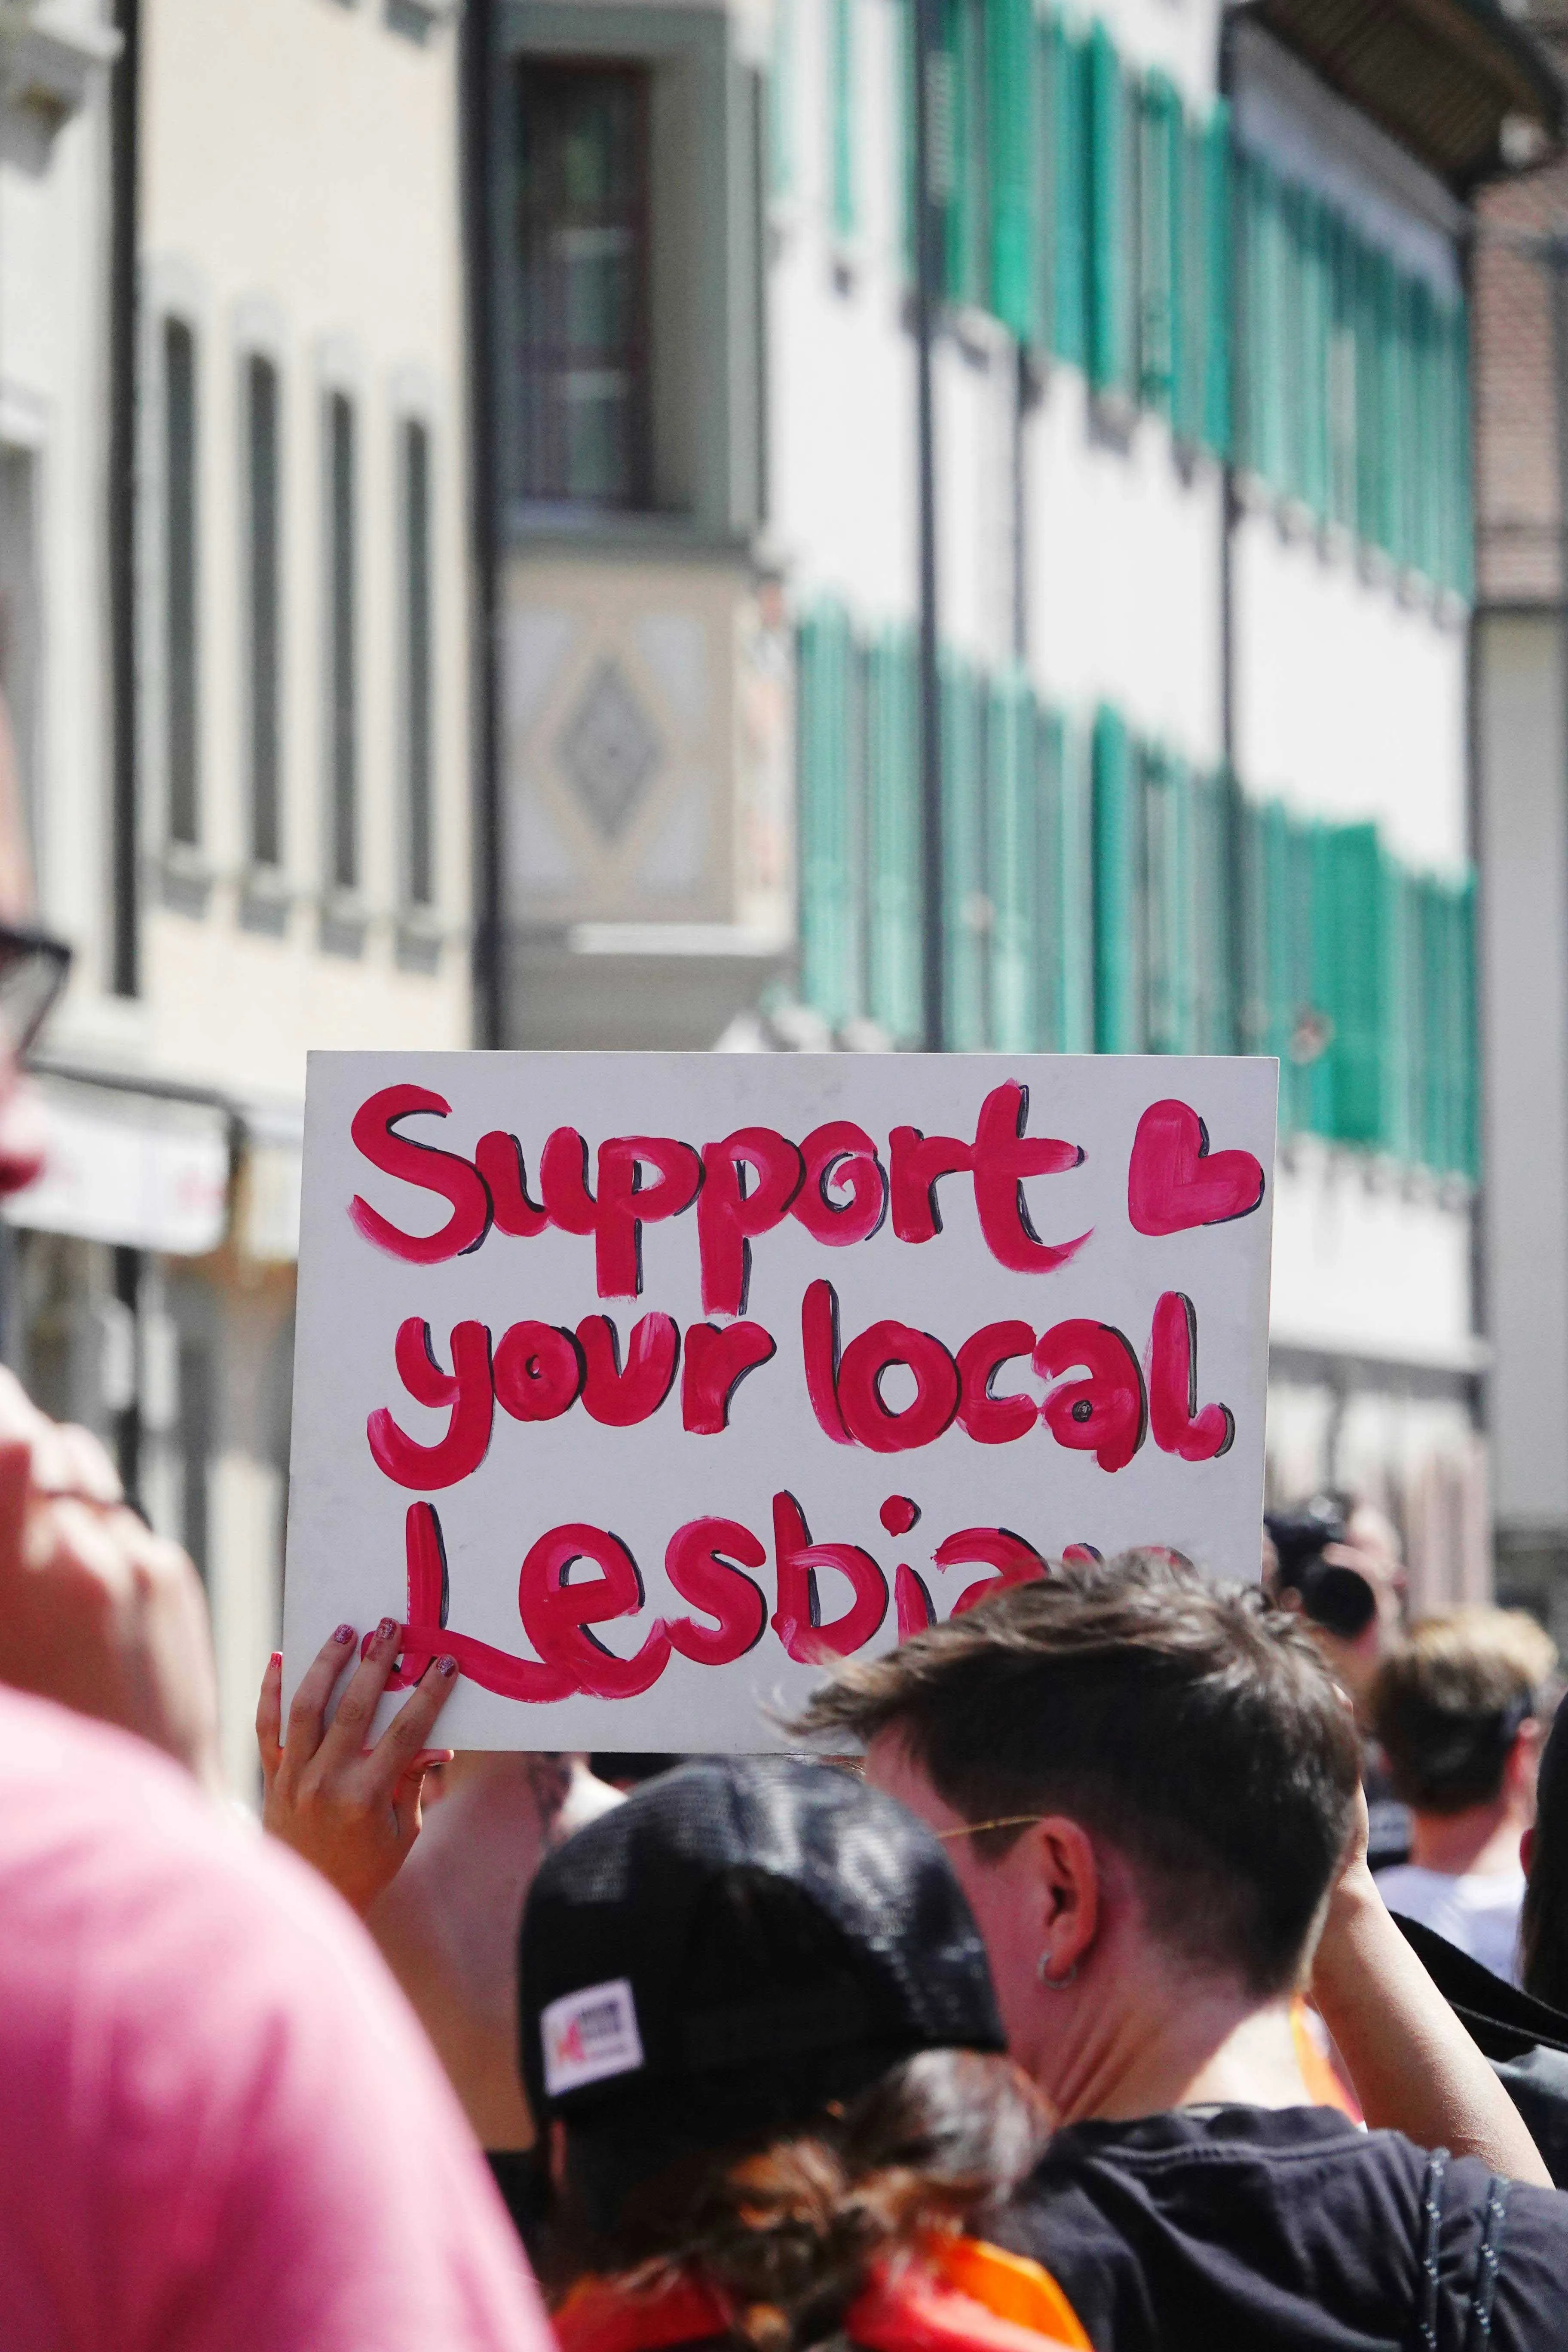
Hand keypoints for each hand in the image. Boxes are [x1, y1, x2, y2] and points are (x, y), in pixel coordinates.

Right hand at [0, 1368, 220, 1787]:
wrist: (127, 1811)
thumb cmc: (36, 1724)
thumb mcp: (1, 1644)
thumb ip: (8, 1547)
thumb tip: (14, 1456)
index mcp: (15, 1579)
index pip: (13, 1443)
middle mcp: (78, 1561)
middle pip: (40, 1444)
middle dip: (10, 1441)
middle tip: (2, 1458)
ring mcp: (132, 1563)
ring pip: (82, 1475)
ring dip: (50, 1487)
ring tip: (28, 1544)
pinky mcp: (170, 1576)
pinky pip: (117, 1518)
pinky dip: (88, 1530)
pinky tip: (72, 1590)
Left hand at [258, 1620, 457, 1913]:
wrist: (307, 1897)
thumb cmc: (366, 1867)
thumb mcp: (403, 1832)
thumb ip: (412, 1783)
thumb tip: (434, 1742)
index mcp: (366, 1798)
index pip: (405, 1733)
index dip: (428, 1695)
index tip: (444, 1663)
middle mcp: (325, 1783)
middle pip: (354, 1709)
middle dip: (377, 1663)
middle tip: (392, 1627)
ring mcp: (294, 1778)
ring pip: (306, 1707)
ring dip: (326, 1664)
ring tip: (344, 1631)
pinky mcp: (272, 1778)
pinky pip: (266, 1727)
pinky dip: (269, 1691)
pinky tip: (278, 1657)